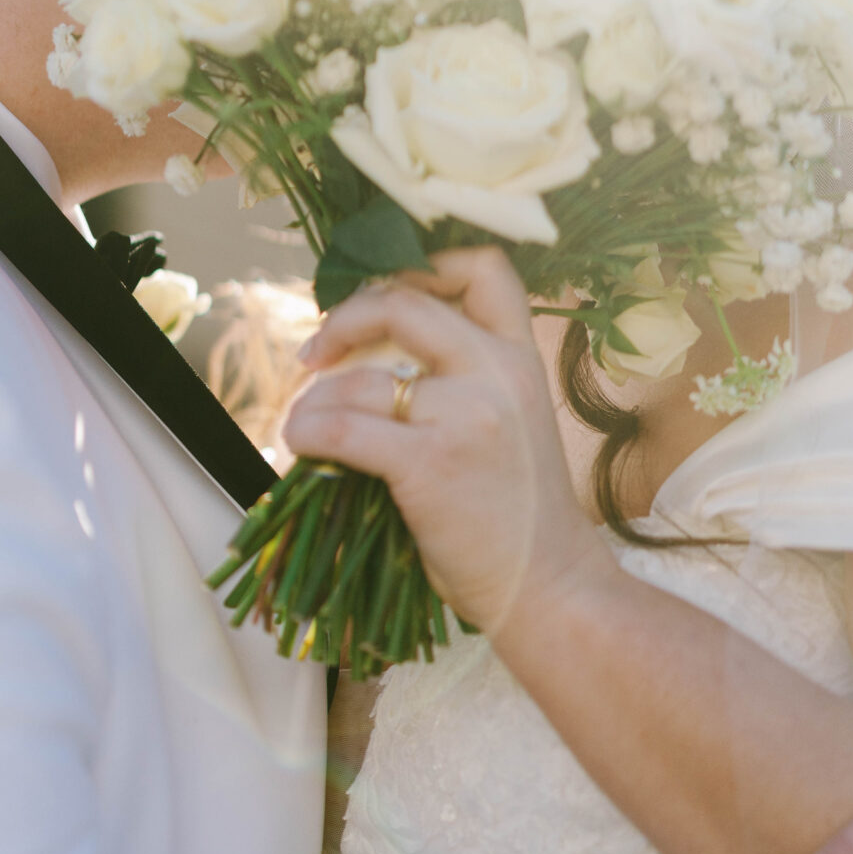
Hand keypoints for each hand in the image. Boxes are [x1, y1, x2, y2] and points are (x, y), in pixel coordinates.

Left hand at [287, 248, 606, 635]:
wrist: (551, 588)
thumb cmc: (523, 516)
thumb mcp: (515, 424)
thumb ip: (467, 381)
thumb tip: (372, 359)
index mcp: (522, 359)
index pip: (484, 268)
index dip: (425, 265)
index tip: (385, 292)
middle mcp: (498, 373)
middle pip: (403, 303)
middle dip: (345, 317)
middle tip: (318, 350)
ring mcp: (464, 415)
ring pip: (358, 380)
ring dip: (316, 401)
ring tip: (307, 424)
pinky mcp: (428, 463)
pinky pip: (342, 428)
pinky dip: (307, 432)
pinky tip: (301, 444)